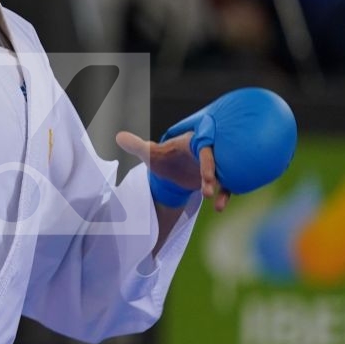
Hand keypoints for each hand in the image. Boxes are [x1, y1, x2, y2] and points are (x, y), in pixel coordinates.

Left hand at [116, 130, 230, 212]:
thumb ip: (137, 145)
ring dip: (222, 188)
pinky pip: (226, 184)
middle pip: (218, 161)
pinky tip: (219, 207)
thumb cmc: (163, 157)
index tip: (207, 176)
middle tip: (208, 189)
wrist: (172, 169)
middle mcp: (207, 152)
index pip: (205, 148)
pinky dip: (225, 194)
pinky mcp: (215, 177)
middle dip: (215, 174)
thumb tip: (118, 136)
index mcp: (193, 142)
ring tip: (217, 205)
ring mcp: (213, 165)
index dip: (207, 161)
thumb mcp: (150, 153)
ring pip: (224, 174)